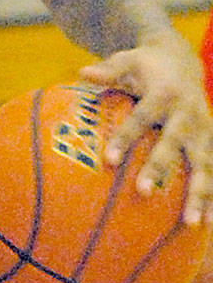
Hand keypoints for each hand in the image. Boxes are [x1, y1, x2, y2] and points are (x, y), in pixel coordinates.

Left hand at [79, 40, 212, 221]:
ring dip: (199, 193)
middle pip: (173, 144)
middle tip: (142, 193)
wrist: (182, 58)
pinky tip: (208, 223)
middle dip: (159, 168)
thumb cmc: (145, 65)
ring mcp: (204, 128)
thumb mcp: (126, 60)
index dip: (124, 138)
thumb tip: (83, 73)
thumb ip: (108, 71)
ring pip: (204, 164)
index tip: (107, 160)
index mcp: (163, 94)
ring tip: (190, 223)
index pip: (140, 119)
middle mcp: (187, 114)